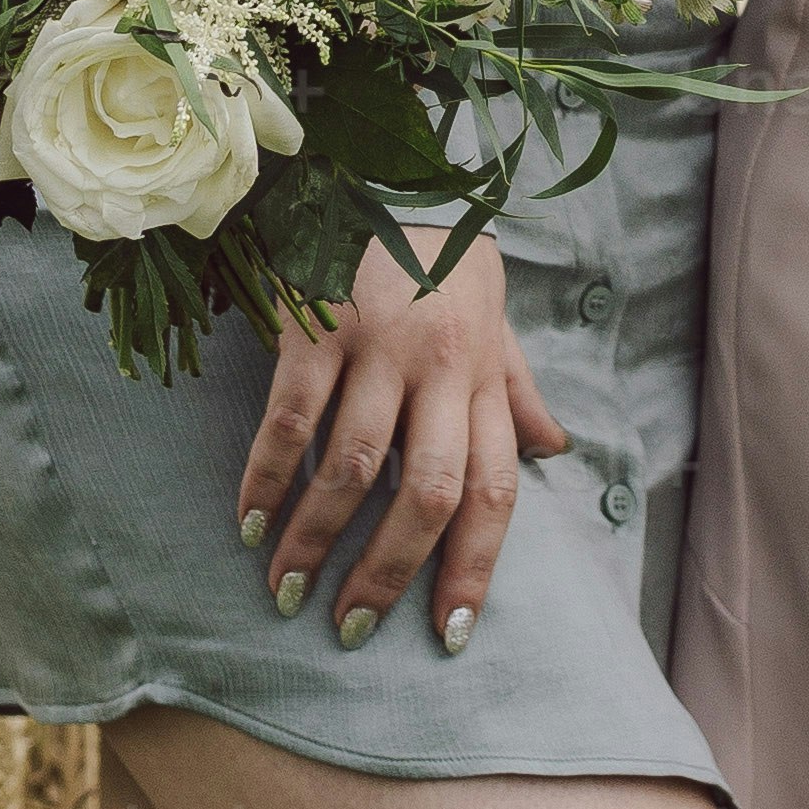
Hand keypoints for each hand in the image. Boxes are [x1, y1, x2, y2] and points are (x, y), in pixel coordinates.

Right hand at [236, 228, 572, 655]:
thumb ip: (518, 388)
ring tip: (287, 590)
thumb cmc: (438, 262)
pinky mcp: (316, 325)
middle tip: (352, 630)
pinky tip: (249, 525)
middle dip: (390, 574)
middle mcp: (440, 365)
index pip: (495, 488)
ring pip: (353, 468)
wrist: (374, 173)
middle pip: (427, 493)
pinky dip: (265, 482)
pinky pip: (288, 423)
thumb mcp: (492, 317)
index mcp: (485, 374)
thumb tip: (558, 450)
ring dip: (316, 542)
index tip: (449, 634)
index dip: (476, 566)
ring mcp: (377, 344)